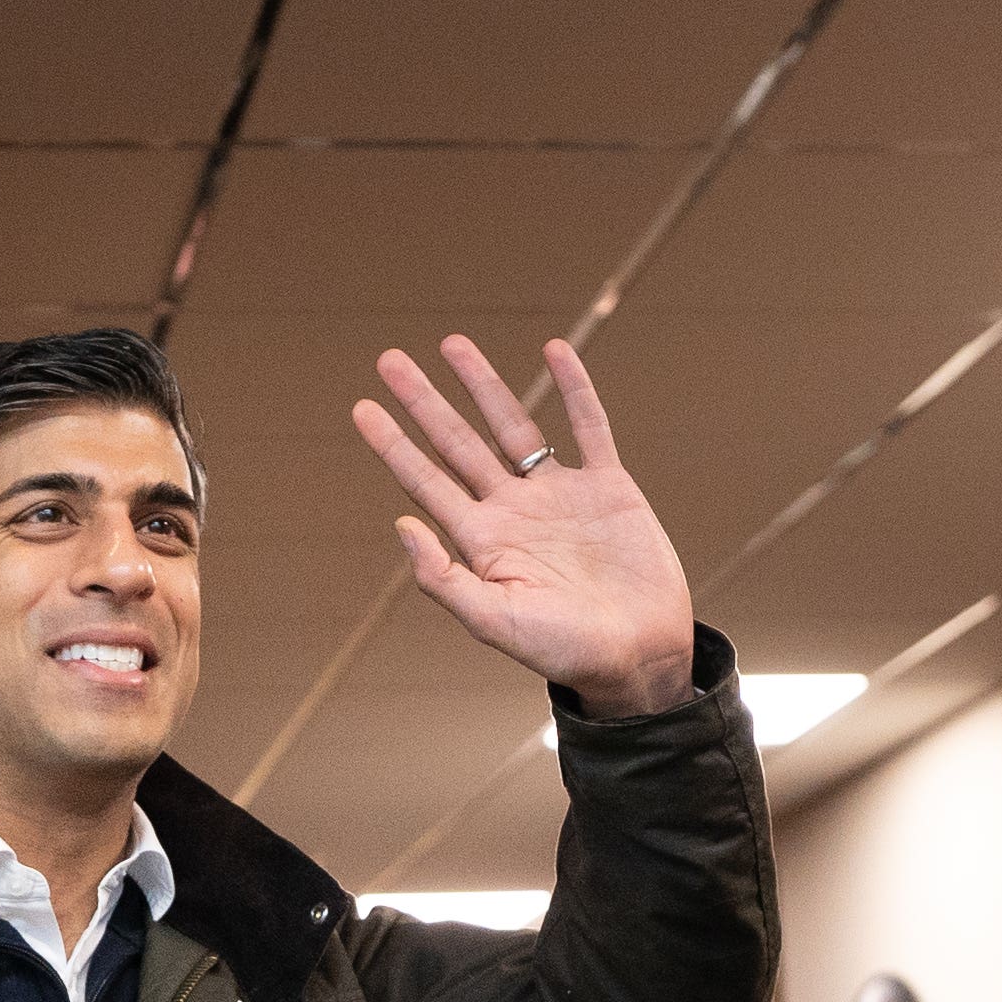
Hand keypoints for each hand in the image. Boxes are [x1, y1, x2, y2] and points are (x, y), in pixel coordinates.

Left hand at [351, 335, 694, 719]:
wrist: (639, 658)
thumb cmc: (565, 652)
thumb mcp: (494, 623)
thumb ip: (444, 580)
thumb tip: (401, 526)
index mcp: (483, 543)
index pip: (426, 483)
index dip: (394, 446)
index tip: (362, 408)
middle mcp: (514, 512)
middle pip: (459, 443)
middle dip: (425, 402)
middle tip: (389, 360)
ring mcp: (560, 496)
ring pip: (514, 426)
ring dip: (484, 385)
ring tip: (452, 343)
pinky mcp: (608, 488)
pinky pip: (588, 427)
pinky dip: (574, 388)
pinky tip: (554, 350)